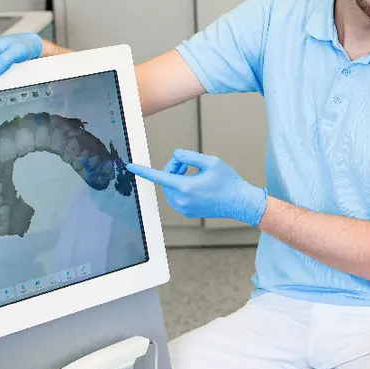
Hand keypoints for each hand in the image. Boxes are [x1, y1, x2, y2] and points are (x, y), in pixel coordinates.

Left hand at [126, 148, 267, 226]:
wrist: (239, 202)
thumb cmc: (228, 181)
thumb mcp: (211, 162)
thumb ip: (189, 156)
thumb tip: (175, 155)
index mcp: (185, 187)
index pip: (159, 177)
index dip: (143, 171)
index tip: (130, 167)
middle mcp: (181, 200)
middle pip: (166, 180)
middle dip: (173, 168)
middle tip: (186, 163)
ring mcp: (184, 208)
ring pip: (170, 189)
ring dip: (176, 178)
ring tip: (192, 173)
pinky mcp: (187, 213)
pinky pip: (177, 197)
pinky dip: (181, 188)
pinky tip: (196, 184)